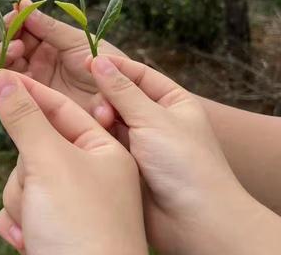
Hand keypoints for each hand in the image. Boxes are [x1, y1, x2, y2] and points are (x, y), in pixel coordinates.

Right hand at [0, 0, 122, 127]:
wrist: (121, 100)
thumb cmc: (108, 66)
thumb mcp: (79, 42)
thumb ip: (50, 28)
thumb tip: (24, 5)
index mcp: (53, 41)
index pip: (27, 26)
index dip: (19, 17)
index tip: (16, 8)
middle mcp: (42, 59)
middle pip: (13, 43)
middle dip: (10, 34)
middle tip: (13, 30)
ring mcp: (38, 80)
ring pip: (10, 64)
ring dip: (7, 53)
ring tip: (17, 49)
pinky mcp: (36, 101)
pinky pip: (15, 87)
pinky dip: (7, 76)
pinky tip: (8, 70)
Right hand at [0, 69, 147, 254]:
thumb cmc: (83, 227)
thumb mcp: (52, 162)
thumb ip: (24, 117)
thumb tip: (2, 77)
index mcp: (105, 149)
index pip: (60, 107)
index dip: (28, 90)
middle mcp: (92, 172)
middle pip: (34, 147)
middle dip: (26, 171)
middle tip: (38, 189)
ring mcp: (72, 202)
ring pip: (23, 179)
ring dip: (22, 203)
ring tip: (39, 226)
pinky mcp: (55, 227)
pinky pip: (22, 208)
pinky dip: (21, 224)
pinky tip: (32, 241)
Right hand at [89, 55, 280, 254]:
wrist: (194, 222)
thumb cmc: (186, 165)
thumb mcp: (154, 119)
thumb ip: (122, 90)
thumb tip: (99, 61)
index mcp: (172, 102)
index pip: (139, 74)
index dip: (115, 67)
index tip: (88, 60)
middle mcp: (156, 118)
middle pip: (120, 95)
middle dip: (108, 97)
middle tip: (103, 111)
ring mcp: (140, 140)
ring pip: (110, 117)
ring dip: (103, 117)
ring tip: (102, 125)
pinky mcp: (126, 160)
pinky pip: (105, 139)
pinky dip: (98, 135)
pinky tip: (93, 138)